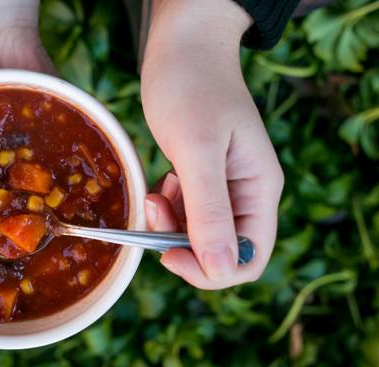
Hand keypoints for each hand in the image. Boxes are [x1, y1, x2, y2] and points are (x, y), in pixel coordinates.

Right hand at [0, 0, 54, 232]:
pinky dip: (65, 183)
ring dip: (40, 218)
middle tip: (17, 269)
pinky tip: (72, 206)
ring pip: (34, 195)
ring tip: (49, 247)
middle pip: (2, 212)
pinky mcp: (46, 137)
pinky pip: (59, 164)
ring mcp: (22, 155)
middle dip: (8, 238)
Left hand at [140, 0, 283, 288]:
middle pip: (219, 251)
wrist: (183, 49)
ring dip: (169, 225)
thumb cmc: (192, 88)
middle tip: (154, 207)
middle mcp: (246, 195)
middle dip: (181, 243)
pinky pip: (184, 213)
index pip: (247, 258)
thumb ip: (210, 209)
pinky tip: (160, 183)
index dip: (210, 269)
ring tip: (155, 189)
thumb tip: (220, 269)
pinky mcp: (201, 179)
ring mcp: (223, 188)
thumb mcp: (198, 149)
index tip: (168, 253)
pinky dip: (167, 209)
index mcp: (259, 190)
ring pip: (197, 235)